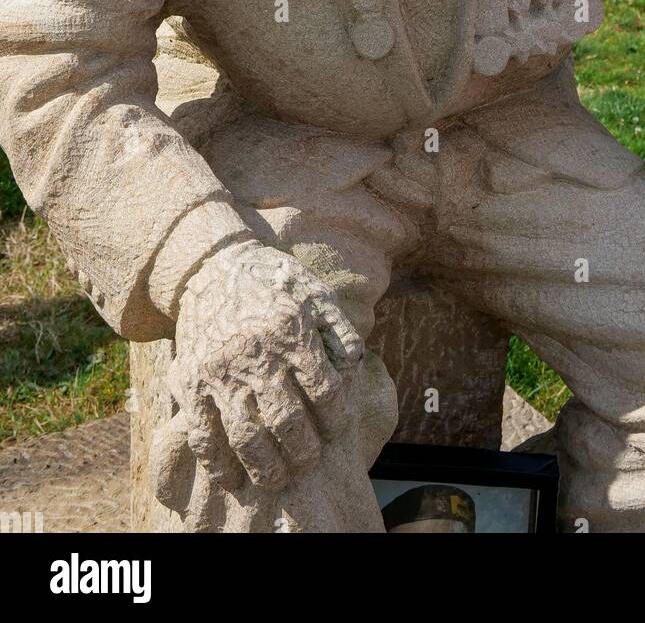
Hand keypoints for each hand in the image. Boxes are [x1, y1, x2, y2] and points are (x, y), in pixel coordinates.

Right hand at [160, 239, 362, 497]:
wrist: (214, 266)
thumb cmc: (274, 283)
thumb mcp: (317, 294)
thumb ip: (340, 333)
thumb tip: (354, 371)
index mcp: (292, 330)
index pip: (324, 391)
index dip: (336, 419)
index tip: (336, 430)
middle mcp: (255, 352)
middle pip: (286, 421)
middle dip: (304, 452)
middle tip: (309, 462)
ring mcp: (220, 370)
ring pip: (246, 436)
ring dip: (265, 468)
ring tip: (278, 479)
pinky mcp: (191, 381)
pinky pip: (203, 434)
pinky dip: (217, 463)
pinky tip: (232, 478)